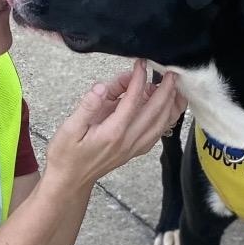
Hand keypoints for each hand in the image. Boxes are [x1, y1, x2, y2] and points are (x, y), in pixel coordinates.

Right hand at [45, 60, 185, 189]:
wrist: (70, 181)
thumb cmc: (66, 154)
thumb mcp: (69, 128)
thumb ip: (87, 107)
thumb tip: (100, 88)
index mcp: (112, 132)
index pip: (132, 101)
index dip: (138, 79)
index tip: (141, 64)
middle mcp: (128, 140)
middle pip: (154, 112)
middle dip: (165, 90)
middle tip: (171, 73)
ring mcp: (134, 147)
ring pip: (161, 124)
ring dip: (171, 105)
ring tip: (176, 88)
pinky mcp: (135, 151)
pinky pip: (157, 133)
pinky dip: (167, 119)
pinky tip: (169, 109)